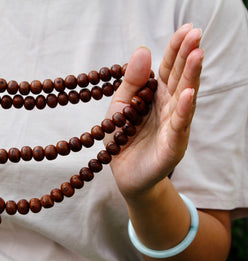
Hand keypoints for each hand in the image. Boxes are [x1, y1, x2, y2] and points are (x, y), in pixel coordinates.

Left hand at [105, 24, 203, 196]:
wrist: (124, 173)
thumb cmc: (124, 138)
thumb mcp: (121, 105)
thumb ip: (132, 81)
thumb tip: (143, 50)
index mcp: (158, 96)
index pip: (169, 68)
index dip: (176, 49)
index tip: (185, 29)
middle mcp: (170, 107)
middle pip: (180, 78)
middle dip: (188, 56)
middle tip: (195, 34)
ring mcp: (175, 125)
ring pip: (185, 97)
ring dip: (191, 76)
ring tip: (196, 55)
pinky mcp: (173, 145)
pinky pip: (179, 125)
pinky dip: (184, 109)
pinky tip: (188, 93)